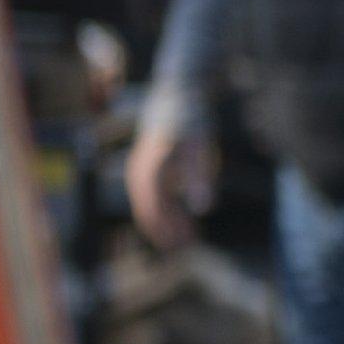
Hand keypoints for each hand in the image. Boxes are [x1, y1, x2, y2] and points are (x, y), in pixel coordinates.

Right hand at [124, 112, 216, 249]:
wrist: (179, 96)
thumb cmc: (191, 121)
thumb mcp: (200, 149)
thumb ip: (199, 177)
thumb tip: (202, 208)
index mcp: (150, 168)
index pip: (153, 206)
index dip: (165, 227)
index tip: (180, 243)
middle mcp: (141, 171)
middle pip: (150, 208)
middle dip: (166, 229)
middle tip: (186, 247)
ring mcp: (143, 170)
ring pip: (153, 204)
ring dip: (168, 222)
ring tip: (189, 239)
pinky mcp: (152, 168)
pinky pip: (157, 195)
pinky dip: (170, 209)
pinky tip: (186, 221)